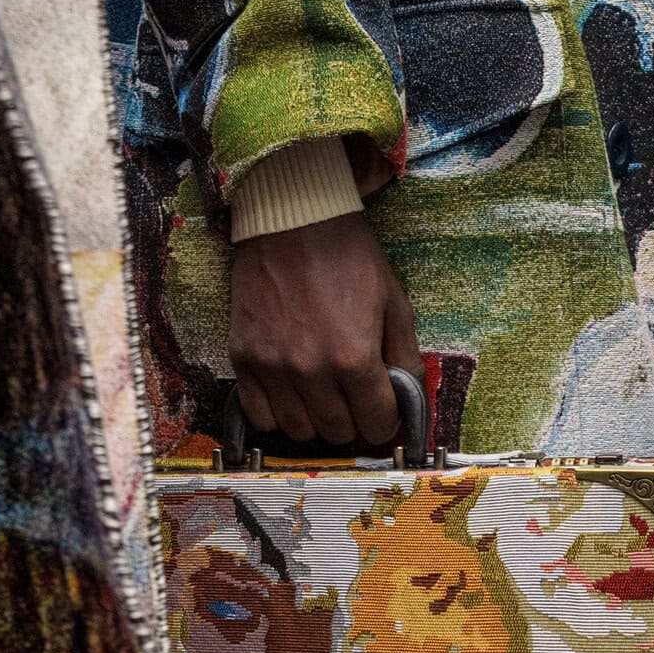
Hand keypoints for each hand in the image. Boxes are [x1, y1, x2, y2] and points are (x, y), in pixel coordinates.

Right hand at [228, 211, 420, 444]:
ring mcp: (273, 367)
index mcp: (355, 358)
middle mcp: (312, 370)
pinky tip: (291, 397)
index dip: (385, 421)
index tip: (382, 411)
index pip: (376, 424)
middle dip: (353, 423)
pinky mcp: (244, 359)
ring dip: (316, 423)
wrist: (293, 220)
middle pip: (338, 432)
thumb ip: (405, 356)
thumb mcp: (394, 302)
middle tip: (354, 402)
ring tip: (323, 398)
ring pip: (299, 431)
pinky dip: (277, 416)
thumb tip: (409, 399)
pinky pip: (259, 416)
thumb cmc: (348, 257)